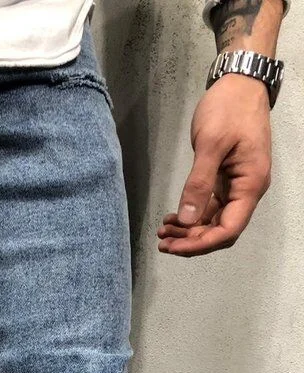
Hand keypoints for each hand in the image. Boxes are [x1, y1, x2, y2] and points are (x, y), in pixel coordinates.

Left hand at [157, 73, 271, 256]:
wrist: (238, 84)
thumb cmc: (229, 109)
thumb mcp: (211, 145)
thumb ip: (199, 184)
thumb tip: (186, 219)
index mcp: (251, 184)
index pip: (228, 229)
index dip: (201, 244)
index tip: (175, 247)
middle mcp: (246, 190)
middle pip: (220, 230)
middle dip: (191, 240)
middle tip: (162, 242)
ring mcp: (236, 186)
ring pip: (212, 221)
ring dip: (188, 230)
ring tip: (162, 233)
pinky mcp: (224, 180)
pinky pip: (208, 208)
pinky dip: (190, 216)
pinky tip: (171, 219)